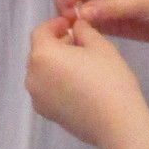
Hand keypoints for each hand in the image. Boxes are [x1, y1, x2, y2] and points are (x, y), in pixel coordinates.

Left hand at [25, 16, 148, 148]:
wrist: (116, 123)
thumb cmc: (109, 79)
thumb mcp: (99, 45)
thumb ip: (83, 30)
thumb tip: (75, 27)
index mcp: (42, 55)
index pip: (40, 31)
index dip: (55, 25)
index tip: (70, 24)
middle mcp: (32, 76)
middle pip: (39, 52)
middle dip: (55, 44)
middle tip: (78, 43)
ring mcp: (37, 98)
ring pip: (41, 72)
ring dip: (55, 64)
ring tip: (79, 65)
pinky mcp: (46, 114)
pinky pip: (46, 90)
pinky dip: (55, 82)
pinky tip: (77, 85)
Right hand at [55, 0, 148, 43]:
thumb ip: (111, 6)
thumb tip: (79, 14)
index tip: (69, 2)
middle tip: (68, 19)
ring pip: (76, 2)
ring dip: (70, 13)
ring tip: (73, 29)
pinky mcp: (110, 17)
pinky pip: (87, 19)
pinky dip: (80, 26)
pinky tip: (81, 36)